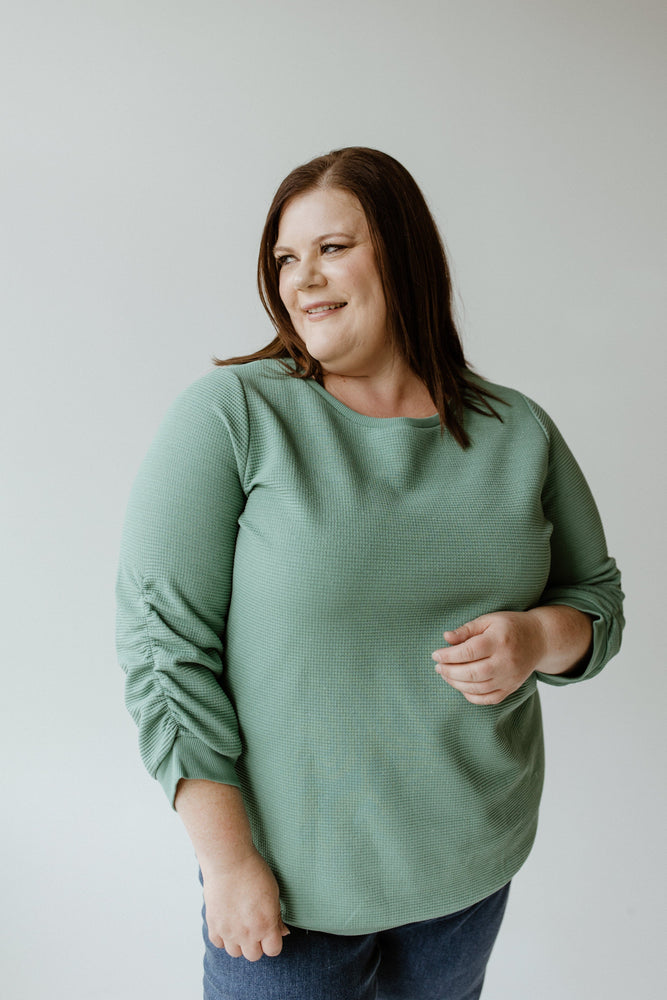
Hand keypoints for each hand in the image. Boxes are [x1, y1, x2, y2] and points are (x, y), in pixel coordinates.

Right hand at [201, 849, 289, 960]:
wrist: (228, 860)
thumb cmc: (253, 871)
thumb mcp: (274, 892)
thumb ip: (277, 917)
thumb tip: (283, 932)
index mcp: (266, 925)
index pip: (273, 951)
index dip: (272, 942)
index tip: (270, 933)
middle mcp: (247, 933)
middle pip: (254, 955)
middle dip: (256, 944)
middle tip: (254, 928)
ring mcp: (229, 931)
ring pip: (235, 953)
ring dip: (239, 943)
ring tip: (239, 925)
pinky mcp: (213, 925)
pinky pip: (218, 943)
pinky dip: (223, 936)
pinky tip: (227, 922)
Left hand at [432, 611, 546, 705]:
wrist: (539, 639)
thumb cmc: (510, 626)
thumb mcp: (489, 620)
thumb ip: (467, 629)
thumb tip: (446, 637)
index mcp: (498, 641)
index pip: (469, 651)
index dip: (449, 655)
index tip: (435, 654)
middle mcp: (505, 661)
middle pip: (472, 672)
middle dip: (450, 671)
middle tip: (438, 667)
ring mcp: (510, 677)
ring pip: (478, 688)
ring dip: (457, 684)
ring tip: (446, 675)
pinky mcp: (511, 688)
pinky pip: (489, 699)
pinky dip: (472, 696)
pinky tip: (462, 687)